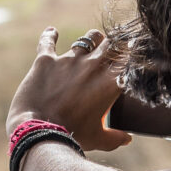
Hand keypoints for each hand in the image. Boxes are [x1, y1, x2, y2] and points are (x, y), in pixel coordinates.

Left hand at [5, 26, 131, 152]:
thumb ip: (115, 138)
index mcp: (111, 83)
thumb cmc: (73, 136)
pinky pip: (48, 42)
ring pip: (88, 38)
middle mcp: (94, 65)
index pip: (129, 57)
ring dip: (92, 39)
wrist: (39, 131)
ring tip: (92, 40)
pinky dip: (50, 36)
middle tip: (115, 44)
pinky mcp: (46, 60)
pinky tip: (52, 32)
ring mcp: (70, 60)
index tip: (131, 53)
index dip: (131, 53)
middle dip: (115, 42)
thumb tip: (128, 139)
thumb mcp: (98, 139)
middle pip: (112, 42)